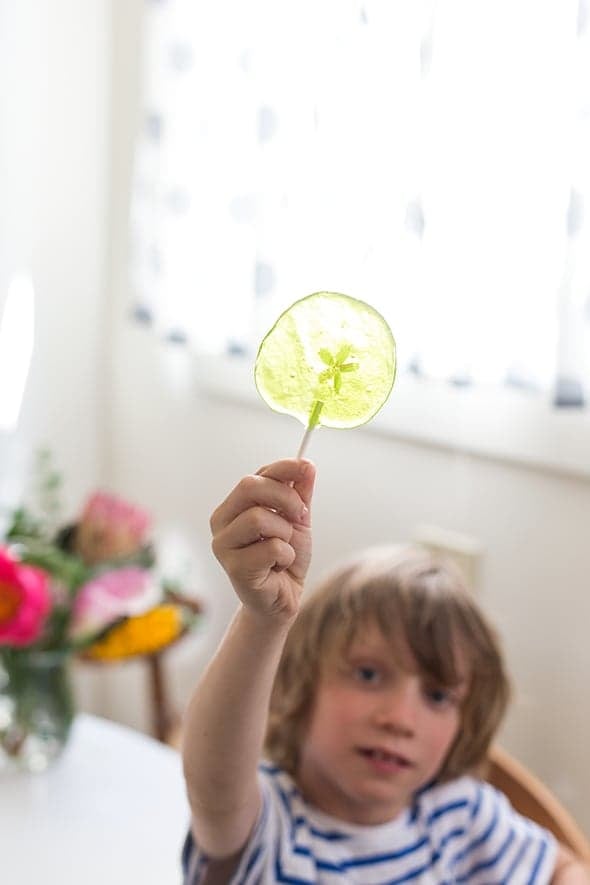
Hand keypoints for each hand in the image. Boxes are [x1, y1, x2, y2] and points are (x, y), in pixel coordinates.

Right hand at [210, 459, 315, 620]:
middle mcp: (220, 522)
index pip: (256, 475)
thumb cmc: (284, 557)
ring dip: (285, 533)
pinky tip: (278, 567)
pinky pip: (271, 547)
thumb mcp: (296, 520)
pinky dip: (286, 556)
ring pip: (259, 517)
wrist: (283, 597)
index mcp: (232, 506)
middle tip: (300, 516)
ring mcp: (223, 545)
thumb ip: (299, 494)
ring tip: (283, 548)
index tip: (306, 467)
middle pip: (250, 487)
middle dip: (285, 498)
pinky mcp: (234, 568)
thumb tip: (306, 464)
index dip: (283, 467)